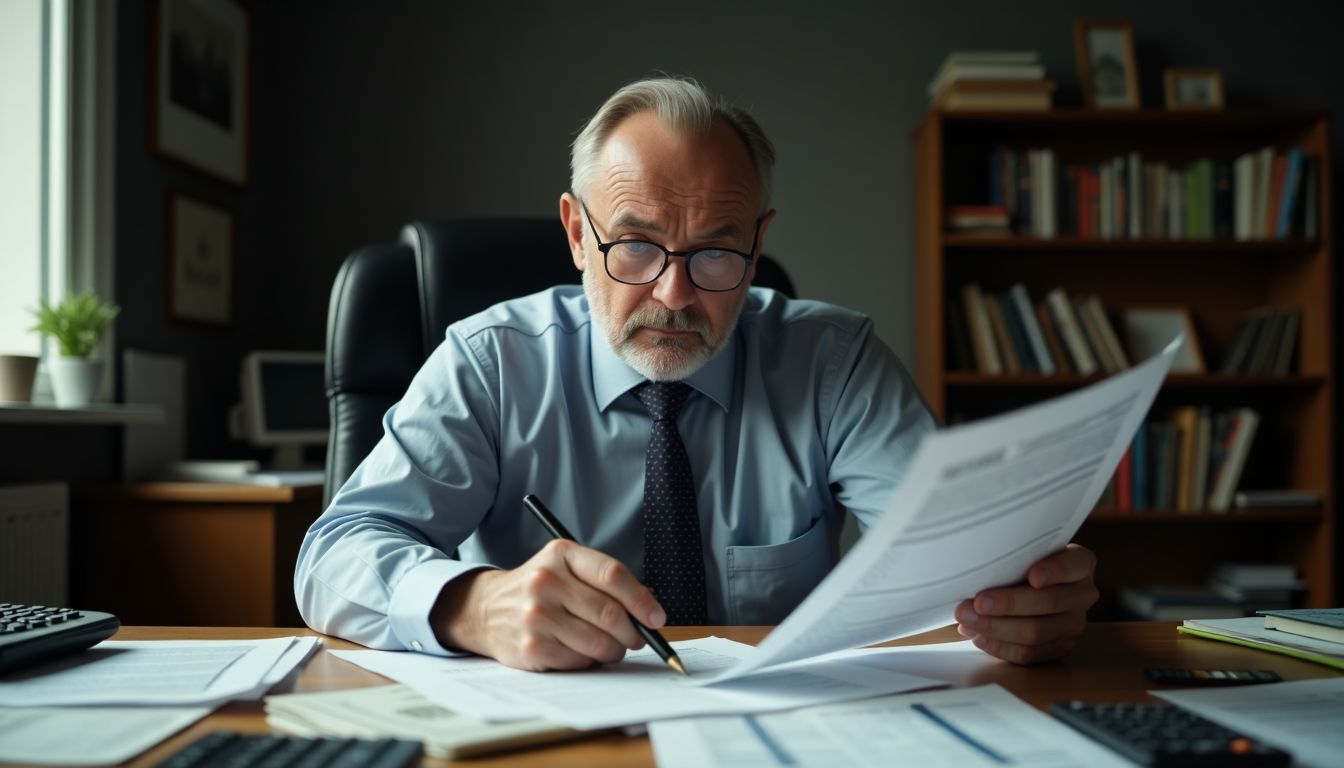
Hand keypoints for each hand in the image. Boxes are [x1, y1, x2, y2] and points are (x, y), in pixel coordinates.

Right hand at [430, 539, 665, 670]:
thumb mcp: (566, 569)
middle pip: (610, 614)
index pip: (613, 576)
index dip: (641, 600)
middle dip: (633, 632)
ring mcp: (536, 615)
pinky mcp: (531, 646)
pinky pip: (580, 661)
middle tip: (638, 638)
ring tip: (612, 647)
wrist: (486, 608)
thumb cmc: (539, 589)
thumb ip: (605, 582)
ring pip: (599, 643)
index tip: (656, 617)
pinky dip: (591, 661)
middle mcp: (546, 582)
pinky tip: (582, 652)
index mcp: (561, 555)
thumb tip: (649, 610)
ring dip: (615, 650)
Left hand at [955, 543, 1097, 664]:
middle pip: (1049, 603)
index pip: (1076, 564)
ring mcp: (1073, 624)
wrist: (1029, 587)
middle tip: (977, 603)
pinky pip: (1029, 654)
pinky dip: (1000, 646)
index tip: (1032, 576)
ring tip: (968, 620)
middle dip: (1009, 604)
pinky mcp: (1059, 647)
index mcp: (1080, 564)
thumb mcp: (1025, 551)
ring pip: (1036, 632)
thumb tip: (978, 566)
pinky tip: (979, 636)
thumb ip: (1014, 555)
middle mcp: (1082, 594)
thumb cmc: (1022, 563)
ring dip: (997, 628)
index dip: (1055, 570)